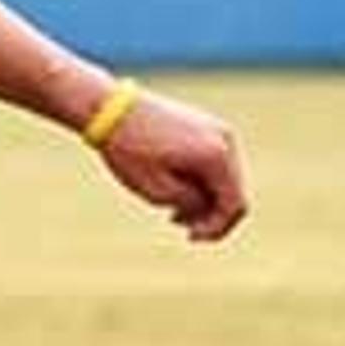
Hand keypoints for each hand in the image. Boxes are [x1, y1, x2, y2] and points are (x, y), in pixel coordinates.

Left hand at [95, 88, 248, 242]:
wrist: (109, 108)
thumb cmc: (130, 150)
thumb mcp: (158, 190)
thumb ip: (191, 205)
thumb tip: (209, 208)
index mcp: (216, 156)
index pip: (234, 204)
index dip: (217, 228)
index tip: (191, 238)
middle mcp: (225, 139)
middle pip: (234, 190)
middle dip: (211, 215)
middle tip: (180, 226)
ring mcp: (217, 129)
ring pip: (224, 177)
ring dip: (205, 199)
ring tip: (173, 212)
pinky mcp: (205, 125)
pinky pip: (214, 161)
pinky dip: (200, 180)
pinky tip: (174, 190)